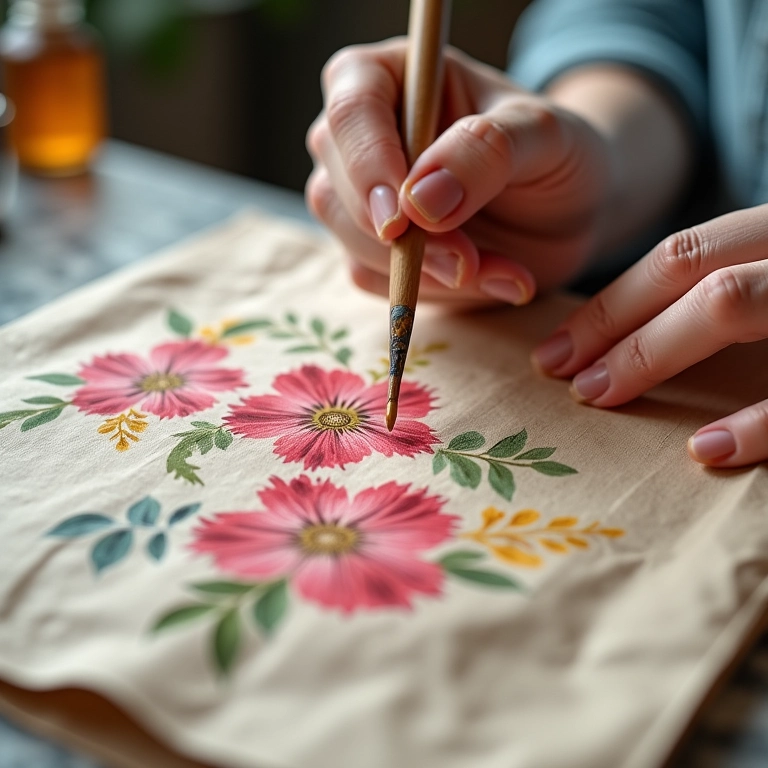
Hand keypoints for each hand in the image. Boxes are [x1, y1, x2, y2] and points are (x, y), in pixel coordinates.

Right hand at [306, 39, 613, 303]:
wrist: (571, 215)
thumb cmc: (558, 156)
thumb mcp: (544, 137)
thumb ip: (485, 152)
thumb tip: (417, 201)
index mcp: (394, 77)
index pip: (351, 111)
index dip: (367, 165)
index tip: (404, 218)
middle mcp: (365, 135)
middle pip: (334, 186)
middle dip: (400, 236)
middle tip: (468, 260)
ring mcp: (362, 194)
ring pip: (349, 239)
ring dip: (420, 270)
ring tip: (498, 269)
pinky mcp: (373, 246)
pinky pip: (372, 278)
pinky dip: (429, 292)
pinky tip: (488, 278)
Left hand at [532, 206, 767, 467]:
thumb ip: (728, 294)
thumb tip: (630, 348)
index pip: (681, 256)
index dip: (610, 305)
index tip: (553, 350)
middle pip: (692, 270)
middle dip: (612, 323)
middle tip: (559, 375)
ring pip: (731, 303)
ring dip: (653, 353)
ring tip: (598, 396)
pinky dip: (754, 424)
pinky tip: (703, 450)